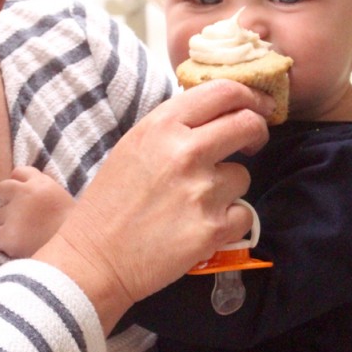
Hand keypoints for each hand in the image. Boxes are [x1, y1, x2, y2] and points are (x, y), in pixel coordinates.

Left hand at [0, 166, 74, 256]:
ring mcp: (14, 214)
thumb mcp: (63, 201)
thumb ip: (44, 193)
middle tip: (21, 216)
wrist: (77, 251)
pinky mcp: (7, 235)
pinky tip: (19, 247)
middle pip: (3, 189)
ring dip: (6, 224)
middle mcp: (25, 194)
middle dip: (8, 201)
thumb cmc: (73, 229)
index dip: (19, 184)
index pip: (19, 172)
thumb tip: (26, 187)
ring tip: (25, 236)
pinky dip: (3, 242)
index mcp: (42, 184)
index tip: (23, 195)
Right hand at [33, 80, 271, 330]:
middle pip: (248, 124)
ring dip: (228, 188)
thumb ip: (173, 128)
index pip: (224, 91)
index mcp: (162, 126)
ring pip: (243, 176)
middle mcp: (186, 152)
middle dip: (257, 132)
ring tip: (196, 203)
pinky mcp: (213, 228)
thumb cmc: (109, 204)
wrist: (93, 259)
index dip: (249, 97)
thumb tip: (216, 114)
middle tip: (251, 144)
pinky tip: (200, 228)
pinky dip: (229, 222)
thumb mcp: (133, 147)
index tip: (257, 107)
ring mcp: (202, 190)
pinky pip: (243, 214)